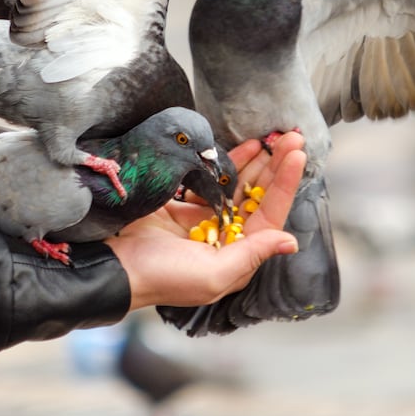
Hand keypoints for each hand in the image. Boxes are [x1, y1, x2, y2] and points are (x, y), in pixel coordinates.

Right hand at [106, 131, 306, 310]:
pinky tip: (242, 146)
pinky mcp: (184, 205)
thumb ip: (252, 255)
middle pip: (258, 197)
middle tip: (290, 137)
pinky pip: (212, 180)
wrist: (116, 267)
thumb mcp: (214, 274)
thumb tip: (290, 242)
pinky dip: (227, 162)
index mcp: (238, 255)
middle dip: (275, 167)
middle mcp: (227, 237)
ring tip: (270, 137)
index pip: (270, 215)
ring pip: (238, 185)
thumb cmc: (165, 278)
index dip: (285, 185)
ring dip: (255, 162)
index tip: (298, 156)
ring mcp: (205, 220)